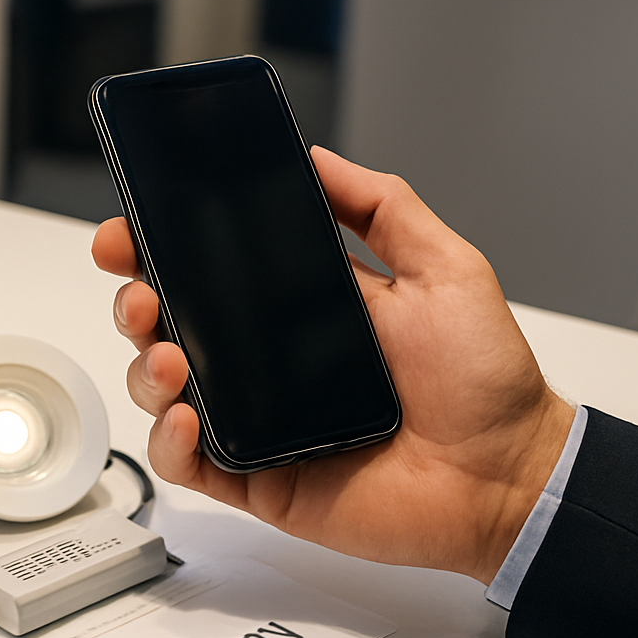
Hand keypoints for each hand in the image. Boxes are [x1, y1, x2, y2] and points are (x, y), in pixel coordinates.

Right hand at [93, 146, 574, 584]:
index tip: (128, 231)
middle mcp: (265, 364)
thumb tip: (318, 159)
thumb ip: (382, 206)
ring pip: (163, 392)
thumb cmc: (485, 381)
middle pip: (166, 326)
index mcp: (296, 310)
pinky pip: (188, 464)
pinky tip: (185, 418)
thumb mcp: (443, 267)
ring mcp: (255, 422)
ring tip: (170, 360)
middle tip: (142, 293)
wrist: (509, 474)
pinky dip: (168, 443)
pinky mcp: (257, 478)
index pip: (205, 273)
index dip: (155, 250)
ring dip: (146, 369)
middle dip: (134, 302)